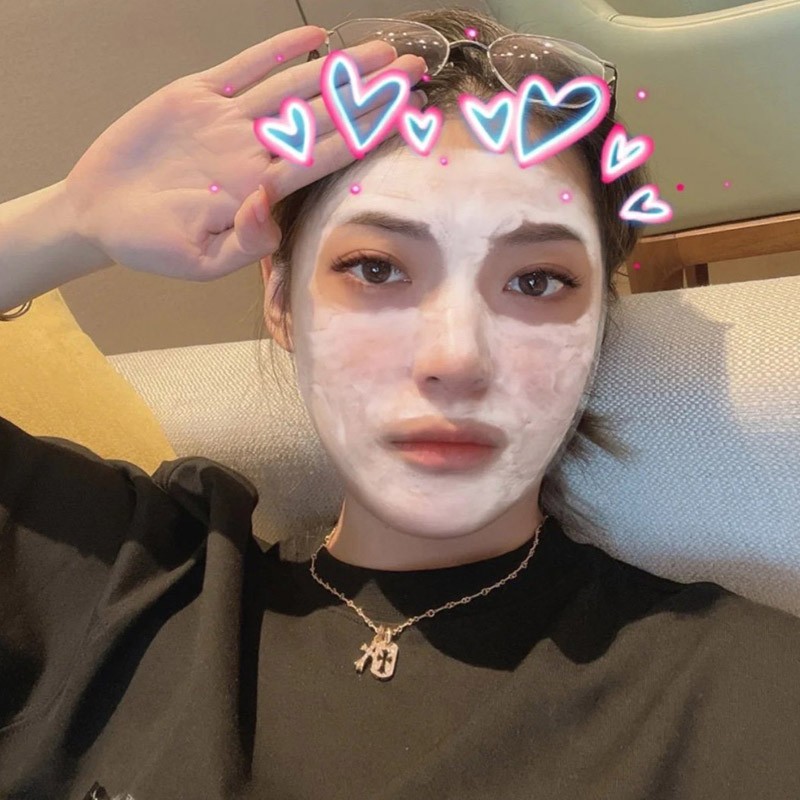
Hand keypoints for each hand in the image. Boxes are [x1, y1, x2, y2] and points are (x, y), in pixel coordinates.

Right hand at [63, 26, 426, 280]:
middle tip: (413, 68)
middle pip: (322, 116)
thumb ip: (243, 241)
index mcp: (261, 189)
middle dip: (368, 94)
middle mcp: (254, 150)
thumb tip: (270, 207)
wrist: (101, 214)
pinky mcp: (198, 95)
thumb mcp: (199, 259)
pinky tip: (313, 39)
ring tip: (381, 50)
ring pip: (293, 87)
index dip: (365, 134)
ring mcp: (229, 120)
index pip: (325, 157)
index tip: (405, 115)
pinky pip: (244, 67)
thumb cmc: (153, 245)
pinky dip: (276, 51)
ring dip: (337, 68)